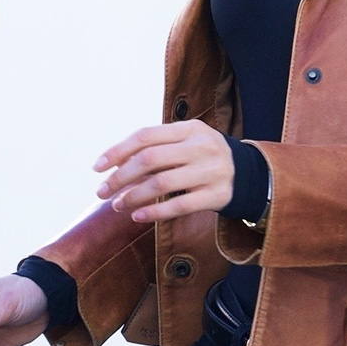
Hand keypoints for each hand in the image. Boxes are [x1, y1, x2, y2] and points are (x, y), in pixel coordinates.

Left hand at [93, 119, 234, 223]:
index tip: (97, 167)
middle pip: (150, 159)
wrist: (249, 174)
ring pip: (162, 184)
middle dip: (120, 176)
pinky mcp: (216, 196)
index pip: (146, 136)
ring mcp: (210, 171)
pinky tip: (138, 216)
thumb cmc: (204, 156)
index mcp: (190, 129)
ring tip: (117, 205)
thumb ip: (157, 146)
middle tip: (102, 191)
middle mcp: (201, 147)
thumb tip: (114, 163)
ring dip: (133, 196)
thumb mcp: (187, 141)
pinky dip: (154, 212)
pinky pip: (179, 206)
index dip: (117, 151)